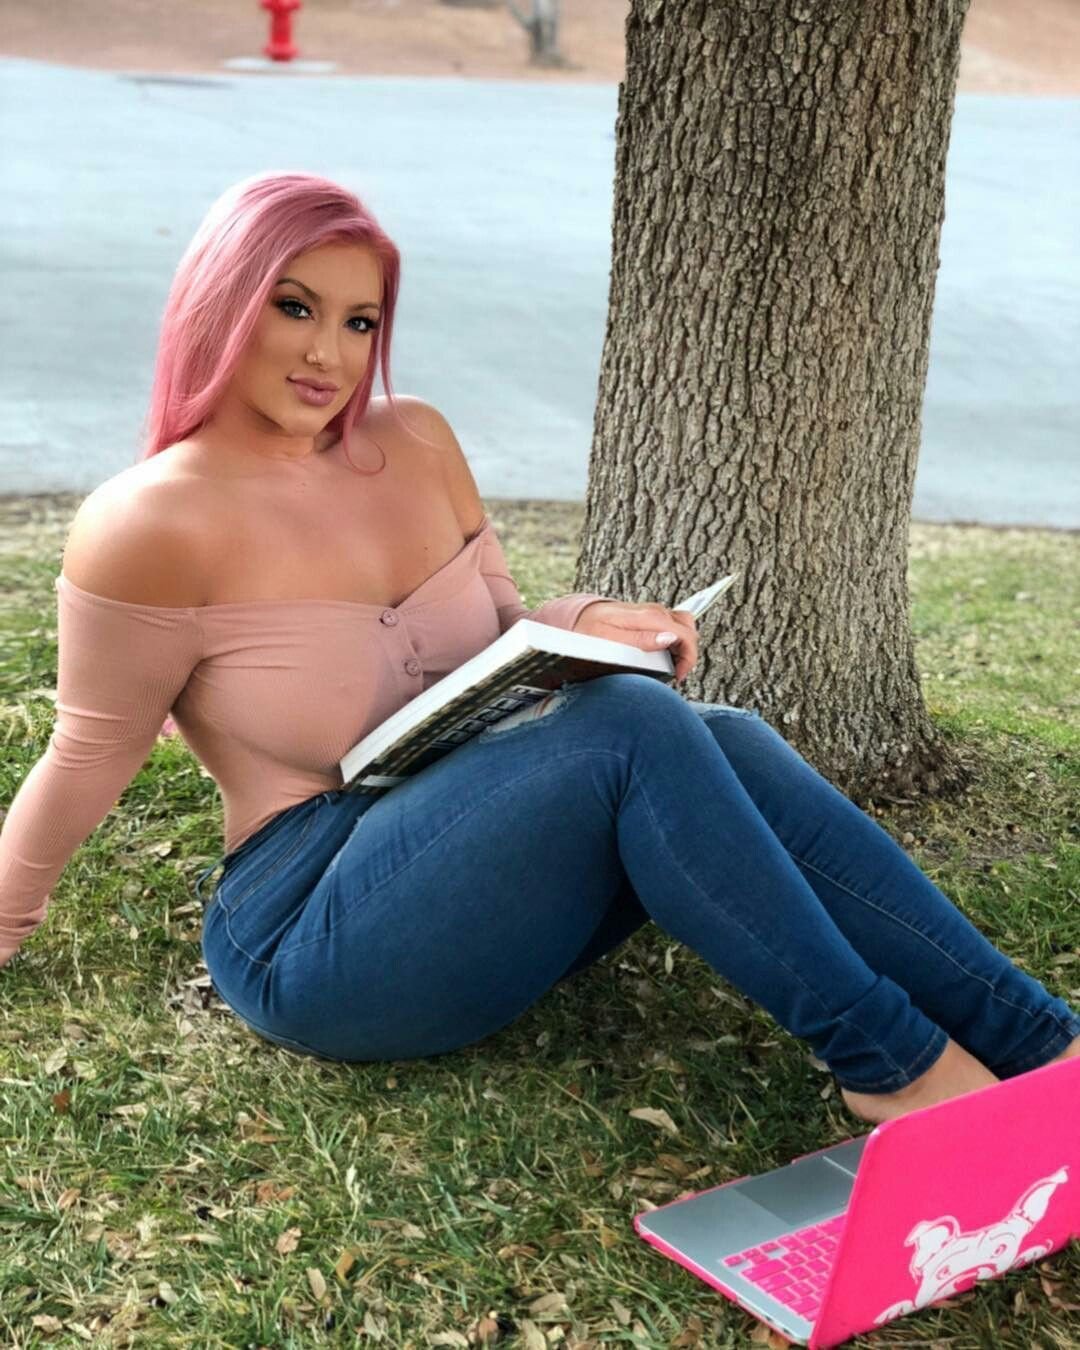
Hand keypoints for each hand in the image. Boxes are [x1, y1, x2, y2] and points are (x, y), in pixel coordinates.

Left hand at [572, 600, 698, 682]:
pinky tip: (664, 654)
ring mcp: (653, 612)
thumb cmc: (590, 630)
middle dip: (688, 654)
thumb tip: (669, 639)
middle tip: (675, 674)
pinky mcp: (650, 616)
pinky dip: (676, 640)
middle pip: (689, 629)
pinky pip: (673, 625)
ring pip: (684, 626)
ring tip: (671, 665)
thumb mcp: (610, 639)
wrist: (578, 617)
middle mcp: (654, 611)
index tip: (677, 676)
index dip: (688, 658)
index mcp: (648, 617)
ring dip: (683, 646)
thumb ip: (641, 639)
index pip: (685, 634)